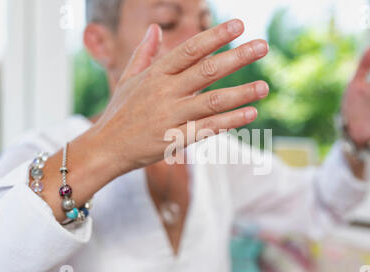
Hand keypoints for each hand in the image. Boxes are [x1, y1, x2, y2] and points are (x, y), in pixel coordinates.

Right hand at [90, 20, 269, 174]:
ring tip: (265, 87)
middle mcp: (165, 92)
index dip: (215, 36)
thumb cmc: (119, 112)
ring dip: (241, 93)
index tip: (238, 25)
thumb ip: (144, 53)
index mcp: (156, 74)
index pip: (190, 49)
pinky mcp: (174, 139)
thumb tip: (153, 27)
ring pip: (212, 102)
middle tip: (262, 46)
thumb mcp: (128, 79)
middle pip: (206, 71)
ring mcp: (170, 116)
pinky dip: (230, 122)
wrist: (105, 148)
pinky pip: (207, 129)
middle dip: (237, 57)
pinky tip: (250, 114)